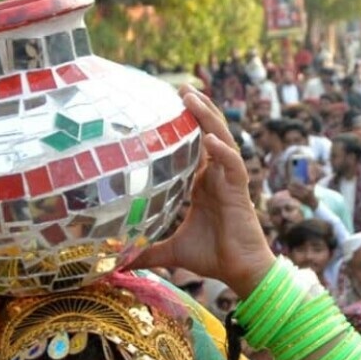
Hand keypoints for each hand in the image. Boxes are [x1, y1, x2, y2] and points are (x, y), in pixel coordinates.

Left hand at [123, 86, 277, 295]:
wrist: (241, 272)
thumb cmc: (212, 258)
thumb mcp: (172, 251)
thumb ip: (147, 251)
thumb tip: (118, 263)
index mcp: (204, 184)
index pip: (195, 146)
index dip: (185, 125)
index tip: (168, 104)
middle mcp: (217, 177)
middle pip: (210, 133)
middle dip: (198, 109)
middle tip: (180, 87)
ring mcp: (230, 181)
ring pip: (222, 140)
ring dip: (209, 118)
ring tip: (192, 98)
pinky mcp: (241, 191)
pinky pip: (233, 165)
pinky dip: (223, 151)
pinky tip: (210, 139)